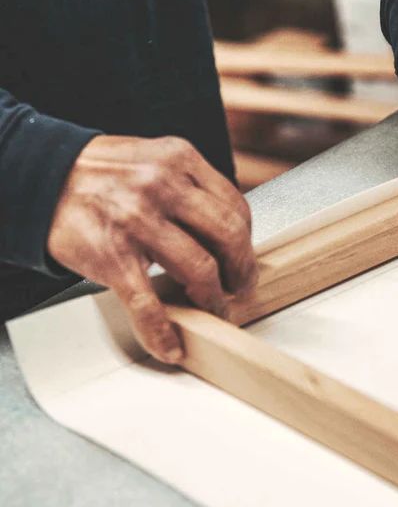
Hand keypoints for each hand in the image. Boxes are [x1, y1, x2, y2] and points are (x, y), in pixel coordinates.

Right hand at [48, 135, 256, 363]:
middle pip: (228, 236)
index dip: (246, 241)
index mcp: (179, 160)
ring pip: (199, 269)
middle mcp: (162, 186)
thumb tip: (228, 230)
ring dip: (213, 300)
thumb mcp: (154, 159)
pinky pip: (148, 302)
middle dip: (242, 271)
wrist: (41, 178)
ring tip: (214, 310)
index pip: (235, 206)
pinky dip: (162, 331)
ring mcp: (137, 221)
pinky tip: (170, 346)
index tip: (244, 259)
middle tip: (240, 288)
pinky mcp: (112, 256)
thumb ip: (190, 185)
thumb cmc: (103, 174)